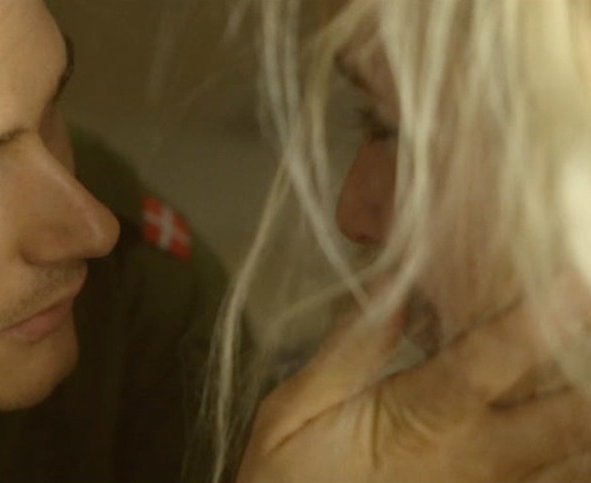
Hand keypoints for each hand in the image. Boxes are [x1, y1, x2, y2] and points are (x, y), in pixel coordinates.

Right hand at [236, 285, 590, 482]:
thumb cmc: (289, 479)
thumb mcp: (294, 411)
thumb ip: (349, 350)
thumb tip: (392, 283)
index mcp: (419, 421)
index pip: (484, 364)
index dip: (534, 321)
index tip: (570, 278)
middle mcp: (474, 459)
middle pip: (569, 417)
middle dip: (588, 362)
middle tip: (587, 314)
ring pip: (578, 455)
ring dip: (587, 408)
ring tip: (583, 357)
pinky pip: (560, 482)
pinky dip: (578, 452)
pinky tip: (572, 420)